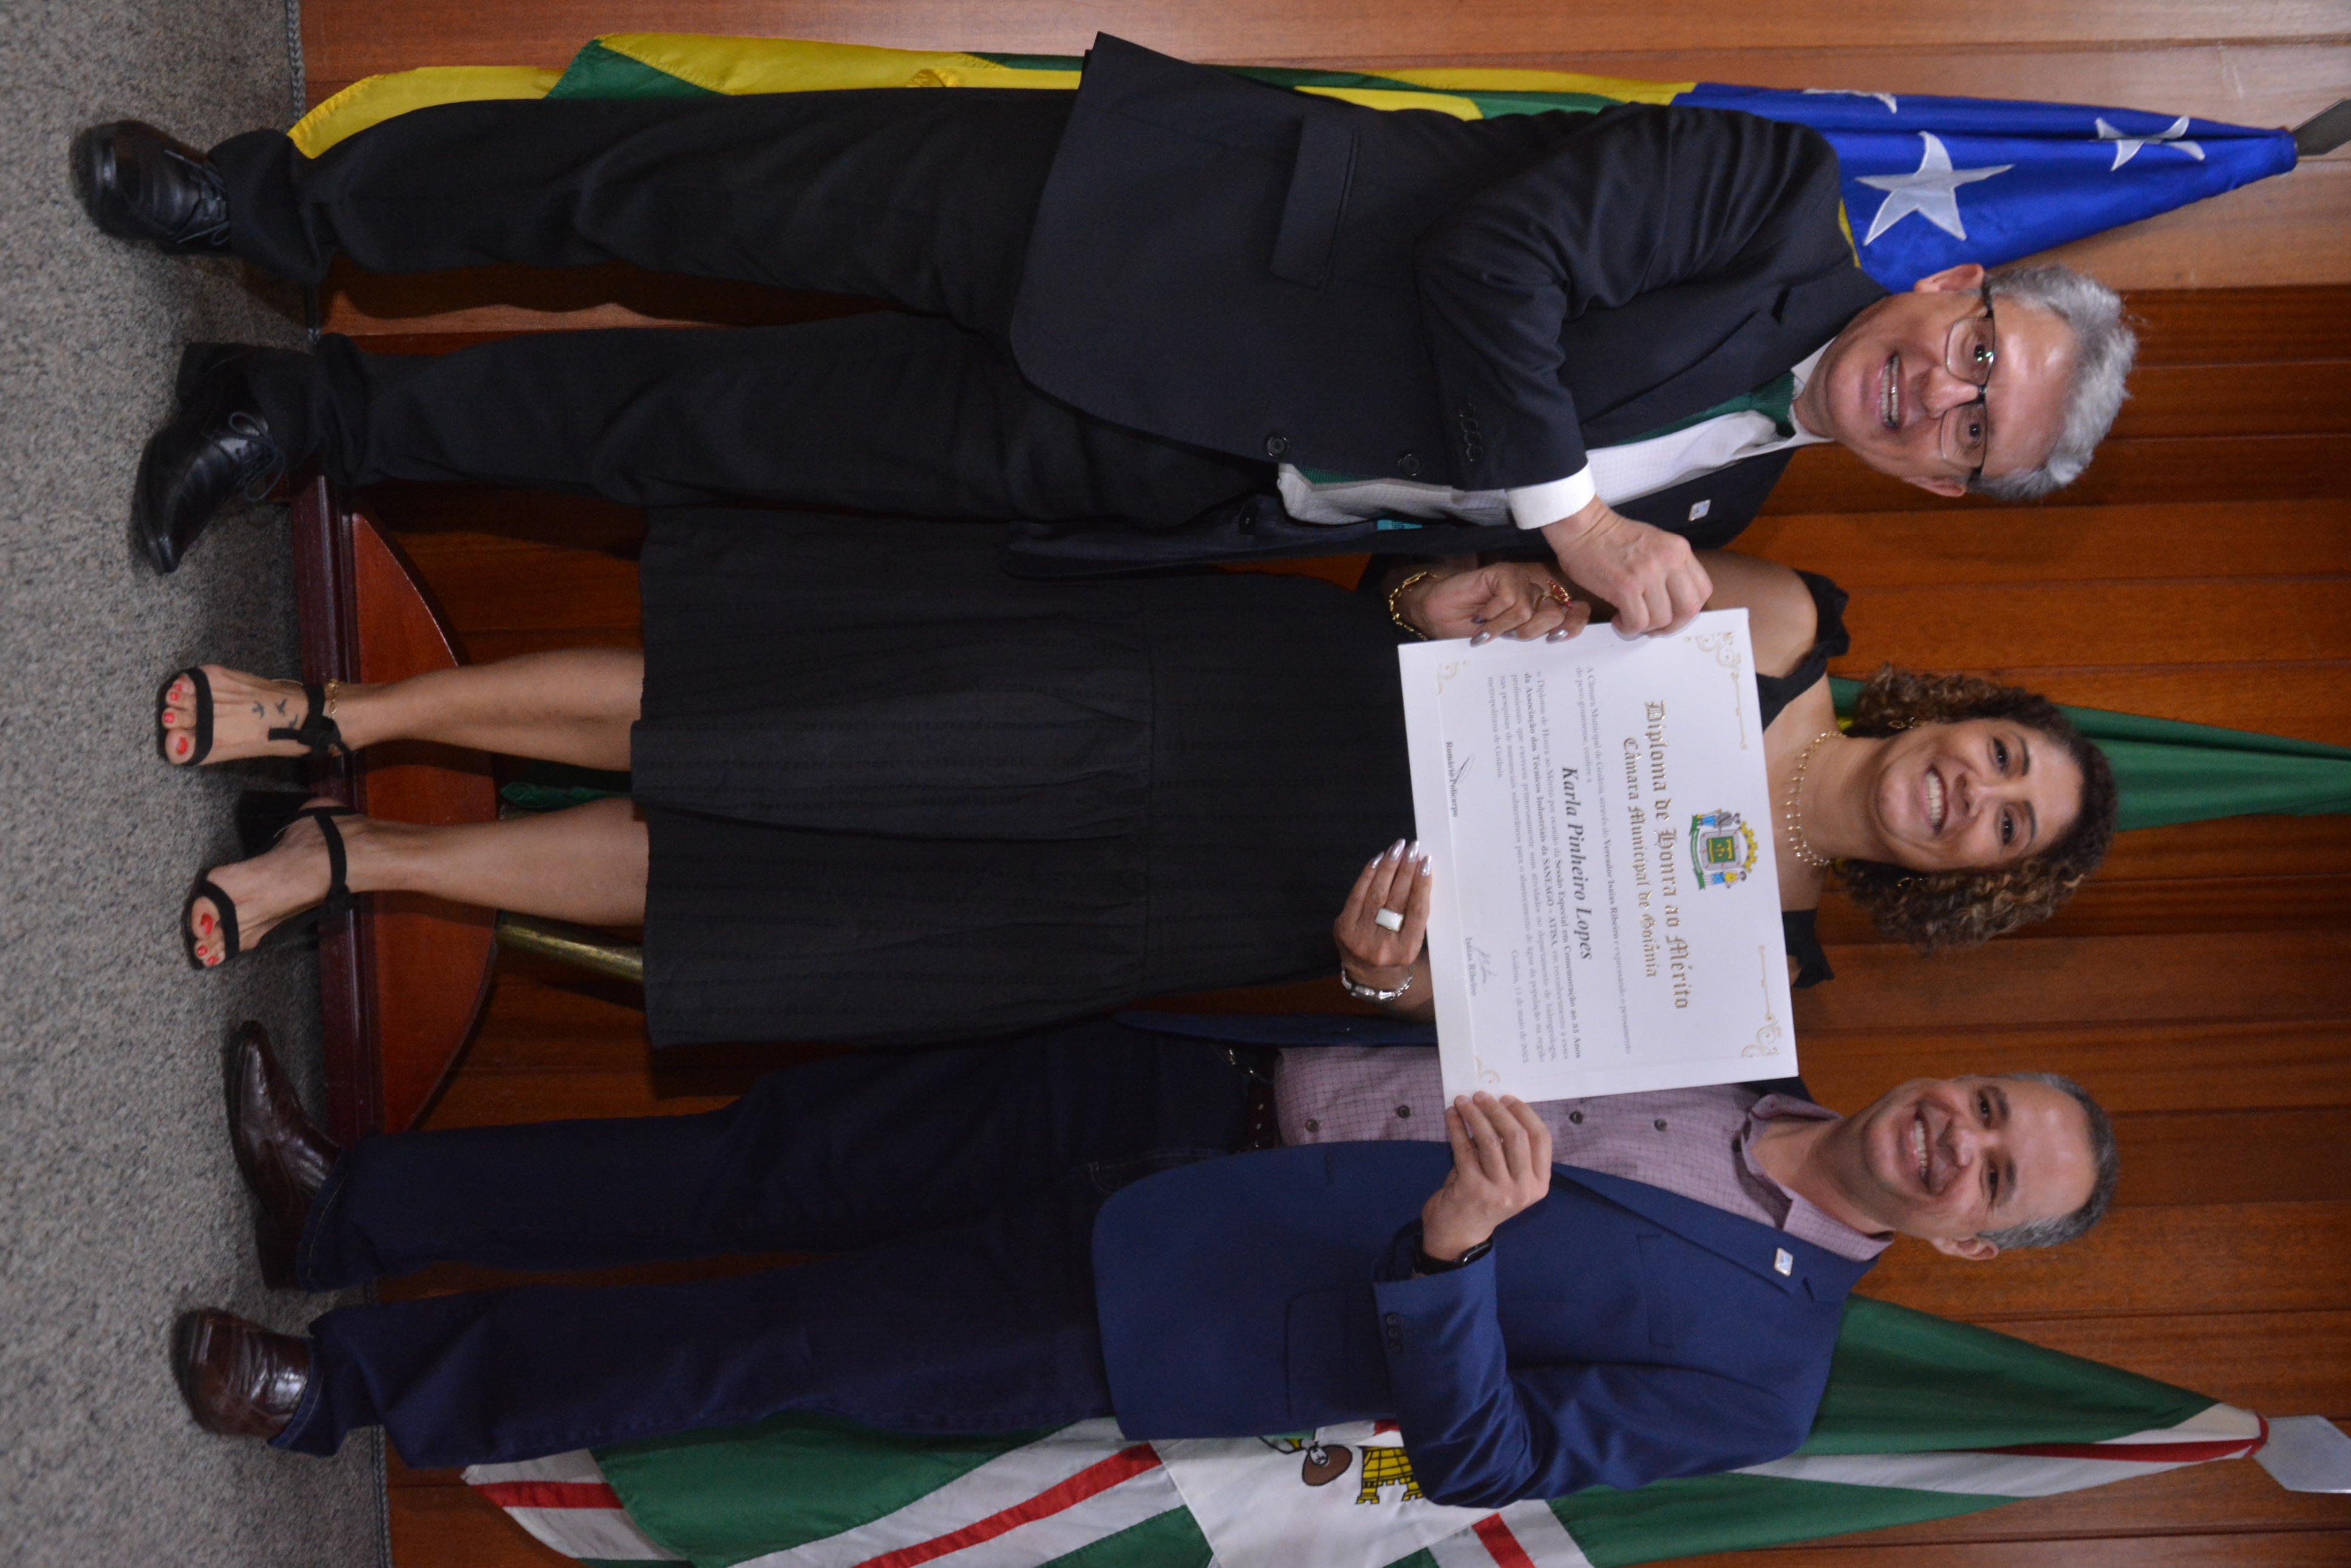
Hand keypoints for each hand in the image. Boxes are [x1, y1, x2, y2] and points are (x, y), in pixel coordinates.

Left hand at [1334, 839, 1430, 993]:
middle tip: (1413, 848)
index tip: (1426, 862)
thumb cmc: (1397, 951)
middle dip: (1405, 869)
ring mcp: (1360, 937)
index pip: (1416, 911)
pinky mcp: (1344, 928)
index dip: (1422, 884)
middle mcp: (1382, 946)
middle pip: (1396, 899)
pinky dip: (1368, 875)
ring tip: (1397, 848)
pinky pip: (1357, 895)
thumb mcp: (1412, 941)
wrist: (1369, 975)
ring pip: (1376, 894)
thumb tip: (1419, 872)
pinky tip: (1378, 859)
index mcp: (1406, 951)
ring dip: (1388, 867)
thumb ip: (1415, 914)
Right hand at [1400, 563, 1590, 644]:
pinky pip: (1509, 599)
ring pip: (1528, 610)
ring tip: (1485, 630)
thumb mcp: (1503, 643)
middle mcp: (1534, 595)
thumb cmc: (1468, 631)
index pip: (1574, 613)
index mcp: (1540, 611)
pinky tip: (1480, 616)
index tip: (1556, 639)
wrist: (1436, 616)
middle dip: (1531, 633)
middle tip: (1507, 638)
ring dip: (1503, 627)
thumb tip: (1557, 643)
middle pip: (1555, 614)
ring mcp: (1519, 582)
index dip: (1573, 626)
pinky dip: (1492, 614)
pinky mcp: (1503, 573)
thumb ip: (1529, 639)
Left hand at [1420, 1093, 1553, 1263]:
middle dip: (1496, 1109)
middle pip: (1516, 1136)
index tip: (1507, 1097)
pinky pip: (1464, 1148)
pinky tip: (1451, 1116)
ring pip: (1490, 1140)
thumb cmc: (1484, 1198)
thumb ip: (1508, 1150)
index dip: (1524, 1112)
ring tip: (1462, 1102)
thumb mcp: (1507, 1178)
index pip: (1541, 1138)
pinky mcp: (1472, 1188)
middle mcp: (1523, 1189)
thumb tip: (1496, 1106)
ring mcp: (1499, 1191)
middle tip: (1480, 1095)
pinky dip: (1456, 1128)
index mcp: (1539, 1183)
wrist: (1459, 1234)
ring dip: (1474, 1115)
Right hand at [1539, 500, 1711, 634]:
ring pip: (1661, 619)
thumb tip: (1673, 599)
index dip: (1689, 610)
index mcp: (1678, 550)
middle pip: (1688, 609)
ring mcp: (1648, 574)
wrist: (1583, 527)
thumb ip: (1670, 567)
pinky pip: (1637, 622)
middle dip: (1673, 626)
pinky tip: (1619, 620)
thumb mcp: (1655, 543)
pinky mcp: (1625, 586)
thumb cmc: (1611, 536)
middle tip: (1656, 628)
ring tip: (1631, 620)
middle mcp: (1668, 560)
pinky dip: (1629, 628)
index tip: (1674, 615)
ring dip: (1646, 628)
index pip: (1703, 590)